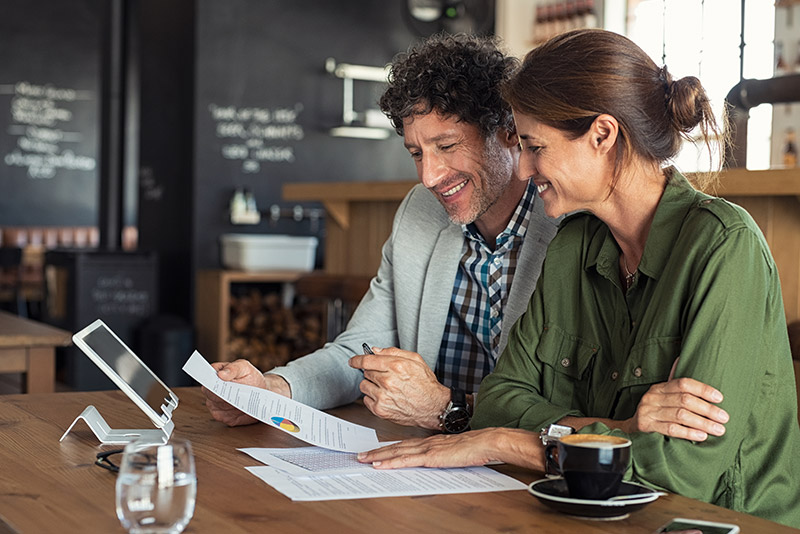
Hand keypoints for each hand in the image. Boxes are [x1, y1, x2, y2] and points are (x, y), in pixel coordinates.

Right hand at [202, 359, 290, 426]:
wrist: (261, 392)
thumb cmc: (251, 377)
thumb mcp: (245, 367)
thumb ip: (233, 368)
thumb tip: (221, 374)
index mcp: (215, 374)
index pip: (207, 376)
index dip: (211, 380)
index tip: (219, 382)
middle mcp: (211, 390)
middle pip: (210, 393)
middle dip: (221, 393)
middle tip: (235, 392)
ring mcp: (214, 403)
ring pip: (216, 405)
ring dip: (228, 404)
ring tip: (241, 399)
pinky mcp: (221, 416)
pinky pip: (223, 416)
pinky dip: (233, 413)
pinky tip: (241, 408)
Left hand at [348, 346, 449, 428]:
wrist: (433, 407)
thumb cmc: (425, 384)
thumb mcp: (415, 360)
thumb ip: (393, 352)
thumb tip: (375, 350)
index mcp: (396, 366)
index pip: (367, 360)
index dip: (357, 360)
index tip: (353, 361)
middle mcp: (388, 381)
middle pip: (366, 372)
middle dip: (373, 373)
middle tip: (385, 376)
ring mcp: (383, 397)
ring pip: (364, 386)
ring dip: (372, 385)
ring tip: (386, 388)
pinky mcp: (381, 410)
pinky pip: (366, 399)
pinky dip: (373, 398)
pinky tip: (386, 397)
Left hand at [357, 428, 506, 468]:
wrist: (486, 442)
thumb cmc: (475, 447)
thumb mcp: (455, 450)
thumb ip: (443, 454)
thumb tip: (436, 459)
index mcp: (431, 441)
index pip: (404, 444)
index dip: (388, 448)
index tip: (376, 451)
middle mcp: (425, 442)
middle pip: (396, 447)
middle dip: (377, 451)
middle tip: (361, 455)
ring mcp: (427, 449)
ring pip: (397, 452)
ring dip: (378, 456)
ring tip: (364, 459)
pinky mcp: (430, 457)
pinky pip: (406, 460)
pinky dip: (391, 462)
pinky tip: (380, 465)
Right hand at [625, 359, 728, 440]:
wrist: (629, 430)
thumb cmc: (654, 413)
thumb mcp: (662, 397)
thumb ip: (675, 386)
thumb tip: (681, 358)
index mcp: (659, 388)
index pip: (683, 383)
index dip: (703, 389)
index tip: (720, 398)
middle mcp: (652, 397)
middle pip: (684, 400)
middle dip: (707, 409)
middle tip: (724, 418)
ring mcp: (648, 412)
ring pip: (680, 415)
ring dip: (702, 423)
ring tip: (718, 429)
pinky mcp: (646, 426)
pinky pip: (671, 429)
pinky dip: (688, 433)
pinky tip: (702, 436)